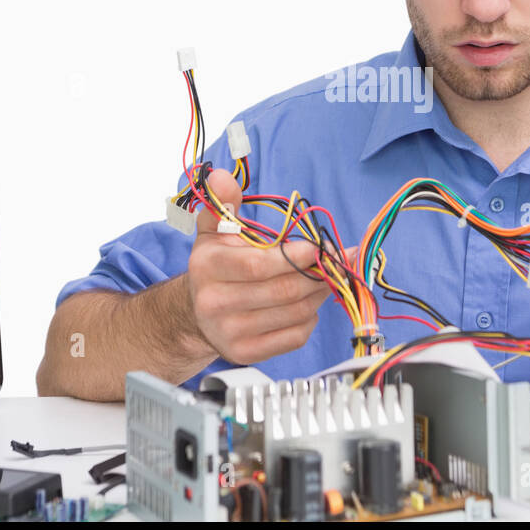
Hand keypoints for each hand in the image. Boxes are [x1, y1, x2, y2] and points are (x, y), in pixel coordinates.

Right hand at [184, 168, 339, 365]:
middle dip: (317, 274)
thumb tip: (222, 176)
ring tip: (323, 279)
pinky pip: (294, 336)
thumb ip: (222, 201)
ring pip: (294, 313)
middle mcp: (214, 303)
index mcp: (208, 267)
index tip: (318, 247)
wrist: (195, 313)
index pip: (258, 265)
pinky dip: (309, 318)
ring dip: (318, 294)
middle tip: (334, 261)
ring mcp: (230, 333)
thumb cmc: (215, 264)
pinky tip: (305, 304)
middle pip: (283, 291)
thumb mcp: (214, 228)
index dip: (294, 257)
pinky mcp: (246, 353)